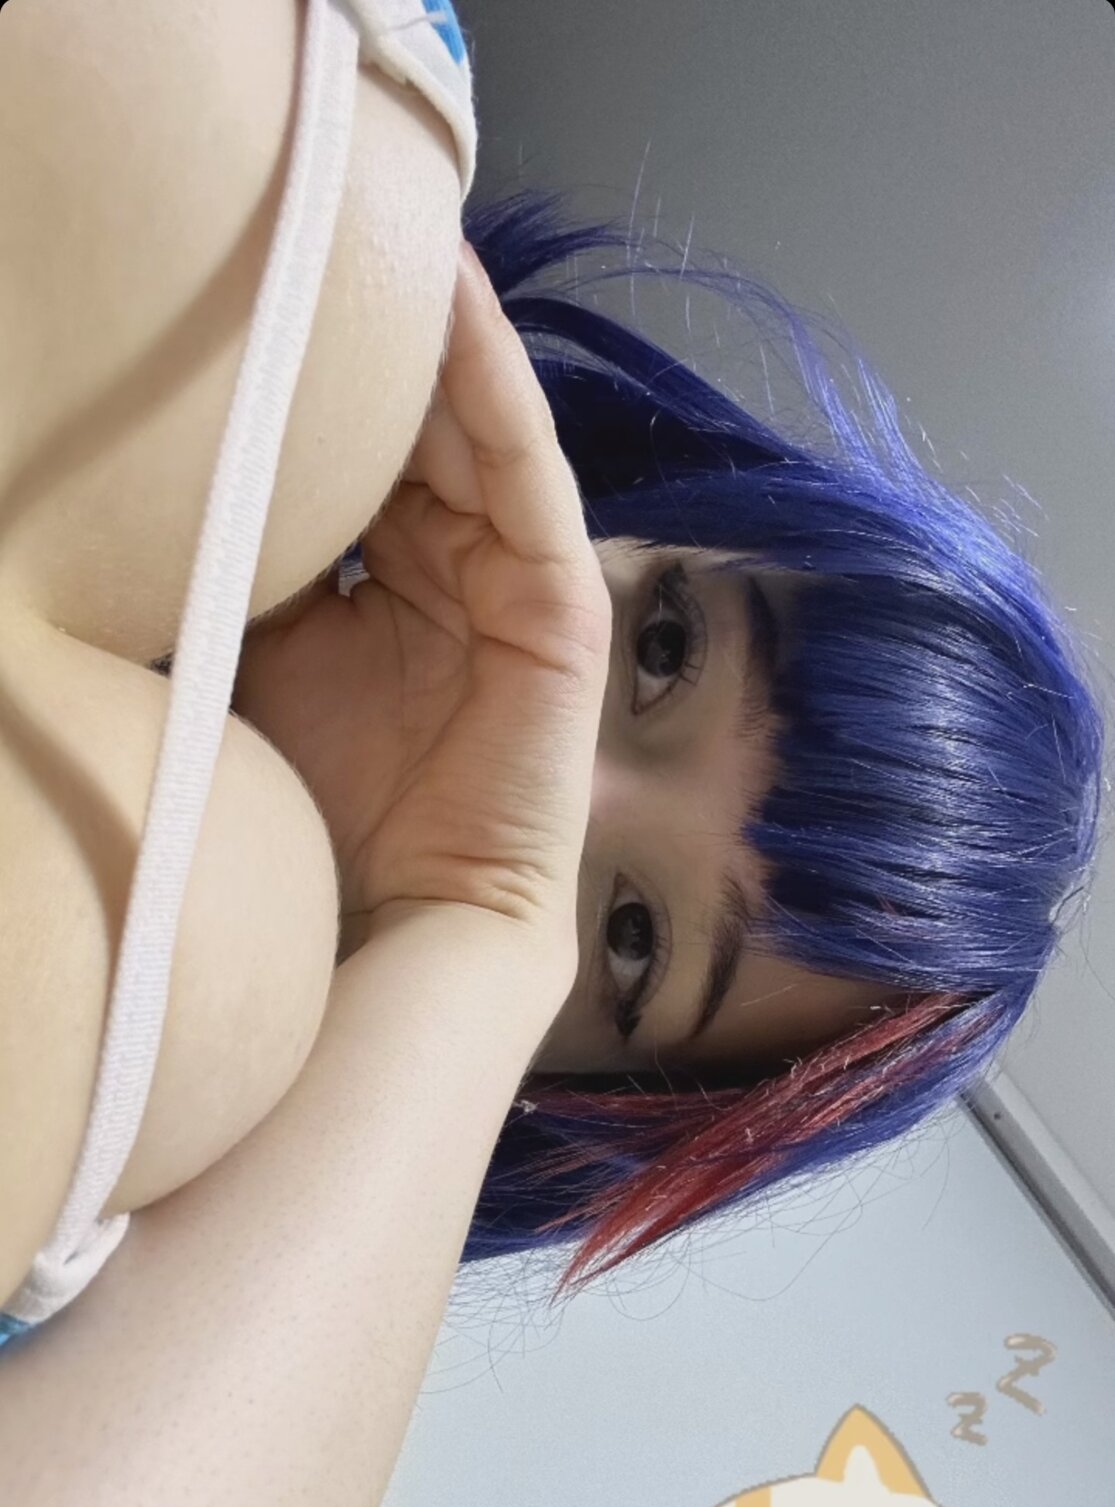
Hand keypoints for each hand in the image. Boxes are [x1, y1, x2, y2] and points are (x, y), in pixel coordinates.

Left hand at [233, 243, 609, 984]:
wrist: (405, 921)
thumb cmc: (325, 808)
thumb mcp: (258, 656)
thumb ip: (244, 565)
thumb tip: (180, 475)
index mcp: (378, 581)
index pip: (351, 451)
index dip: (313, 373)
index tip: (258, 283)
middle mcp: (448, 568)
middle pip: (414, 426)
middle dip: (374, 333)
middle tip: (320, 223)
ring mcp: (513, 582)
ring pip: (472, 432)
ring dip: (434, 332)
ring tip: (387, 224)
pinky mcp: (560, 606)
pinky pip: (529, 477)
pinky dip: (496, 390)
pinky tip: (456, 302)